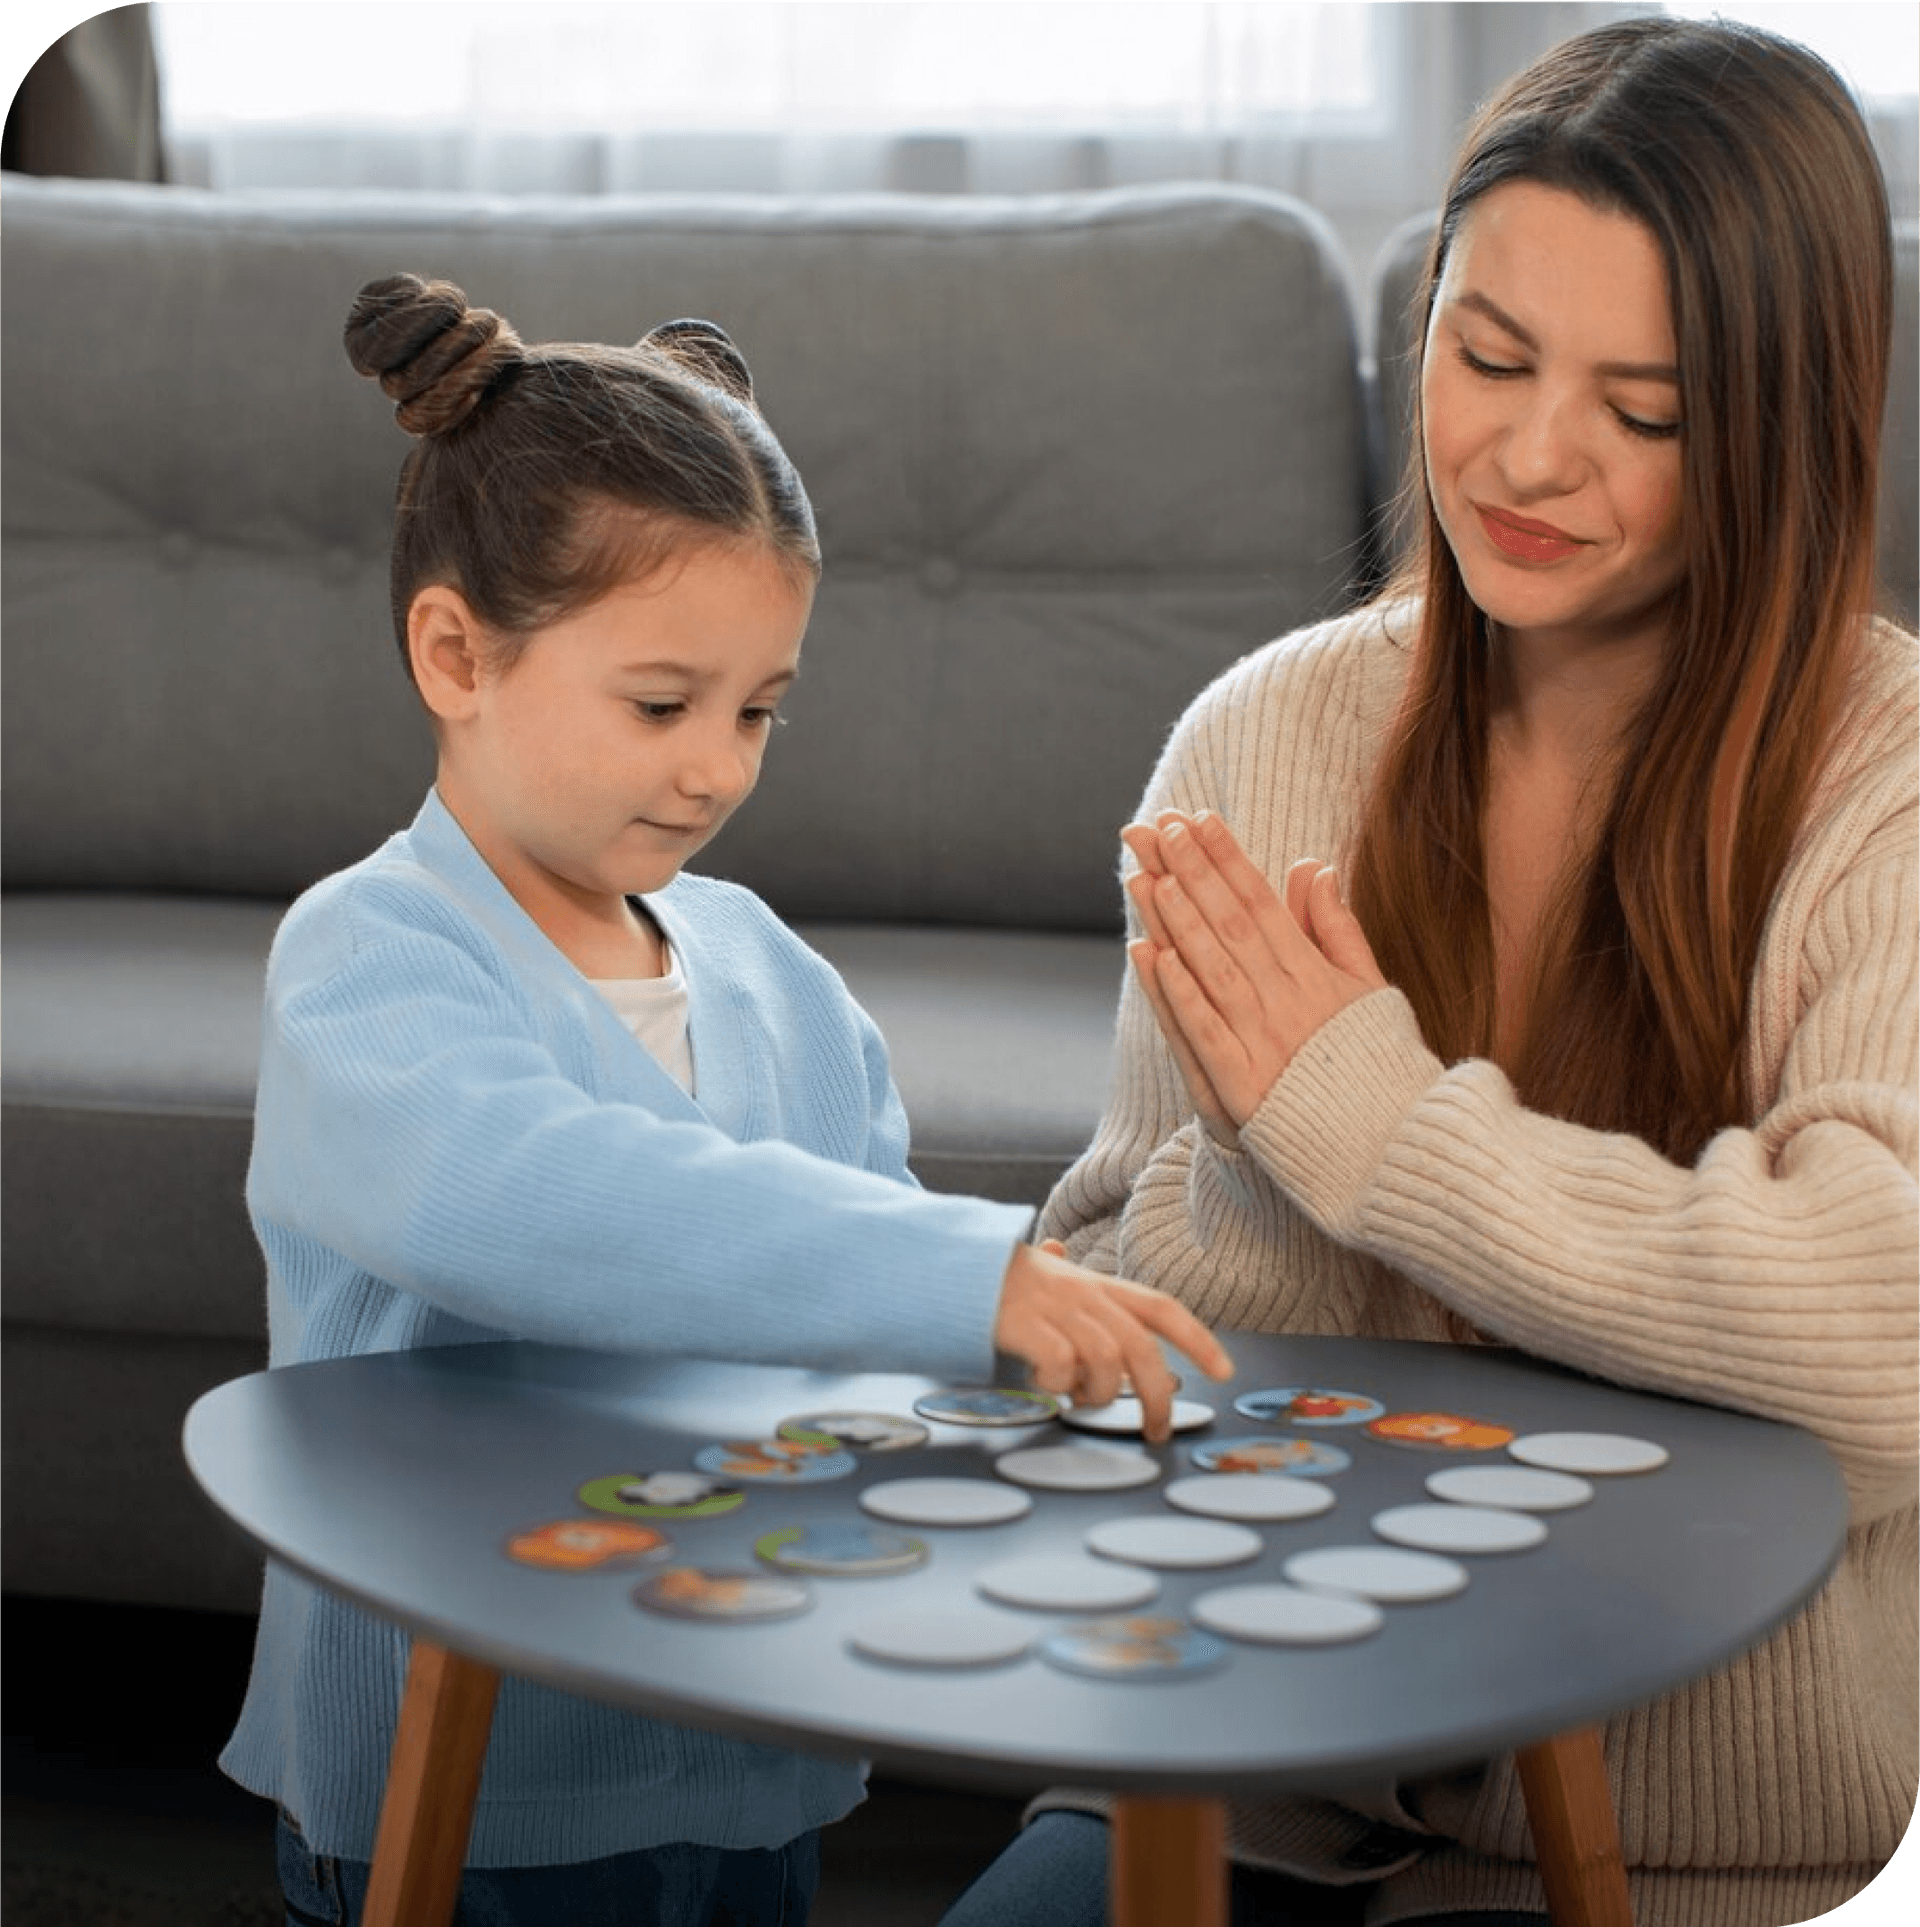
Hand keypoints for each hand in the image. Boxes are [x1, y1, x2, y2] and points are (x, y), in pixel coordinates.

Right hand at [992, 1239, 1232, 1442]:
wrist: (951, 1265)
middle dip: (1158, 1396)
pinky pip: (1060, 1363)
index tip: (1225, 1371)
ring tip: (1077, 1397)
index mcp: (1096, 1285)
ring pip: (1106, 1359)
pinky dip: (1056, 1383)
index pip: (1162, 1307)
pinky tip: (1042, 1382)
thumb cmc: (994, 1276)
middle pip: (1141, 1347)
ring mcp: (1057, 1309)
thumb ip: (1055, 1270)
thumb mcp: (1034, 1270)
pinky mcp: (1027, 1326)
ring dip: (1098, 1392)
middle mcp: (1085, 1295)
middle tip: (1158, 1431)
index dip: (1198, 1338)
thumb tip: (1055, 1249)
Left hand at [1125, 810, 1386, 1131]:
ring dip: (1180, 922)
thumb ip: (1338, 928)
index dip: (1228, 859)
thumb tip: (1313, 867)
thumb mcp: (1368, 988)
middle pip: (1232, 926)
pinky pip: (1207, 1033)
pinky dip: (1181, 995)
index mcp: (1316, 975)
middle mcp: (1289, 1001)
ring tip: (1150, 876)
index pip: (1263, 904)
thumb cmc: (1374, 1063)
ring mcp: (1265, 1043)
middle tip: (1158, 828)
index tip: (1199, 819)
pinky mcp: (1244, 1088)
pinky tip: (1154, 957)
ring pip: (1214, 970)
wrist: (1390, 1148)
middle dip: (1194, 873)